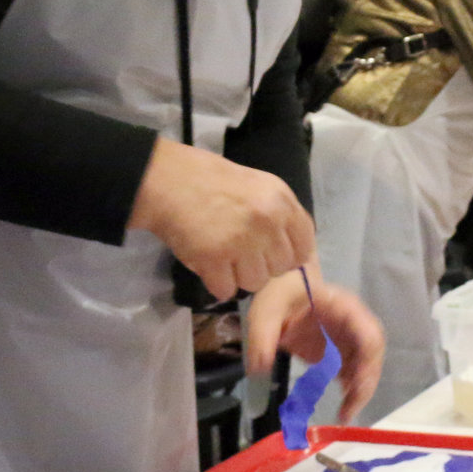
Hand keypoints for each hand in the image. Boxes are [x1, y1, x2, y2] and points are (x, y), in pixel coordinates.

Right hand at [128, 137, 314, 300]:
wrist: (168, 180)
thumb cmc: (212, 181)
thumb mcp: (260, 186)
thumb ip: (280, 216)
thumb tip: (294, 252)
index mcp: (282, 201)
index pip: (304, 247)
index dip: (288, 255)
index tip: (270, 253)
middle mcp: (267, 222)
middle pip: (280, 269)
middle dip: (261, 265)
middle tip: (238, 251)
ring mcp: (241, 241)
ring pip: (255, 283)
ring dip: (238, 276)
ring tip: (222, 255)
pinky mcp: (214, 259)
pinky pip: (226, 290)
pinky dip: (216, 283)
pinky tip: (207, 263)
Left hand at [244, 268, 385, 421]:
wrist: (282, 289)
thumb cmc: (279, 294)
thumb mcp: (265, 311)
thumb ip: (262, 338)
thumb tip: (259, 369)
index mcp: (343, 306)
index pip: (369, 333)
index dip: (367, 361)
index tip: (354, 387)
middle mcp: (354, 323)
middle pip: (372, 354)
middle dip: (365, 383)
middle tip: (348, 410)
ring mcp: (349, 338)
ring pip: (366, 366)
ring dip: (359, 392)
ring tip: (343, 415)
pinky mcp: (340, 351)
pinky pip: (354, 372)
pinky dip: (351, 391)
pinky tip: (341, 409)